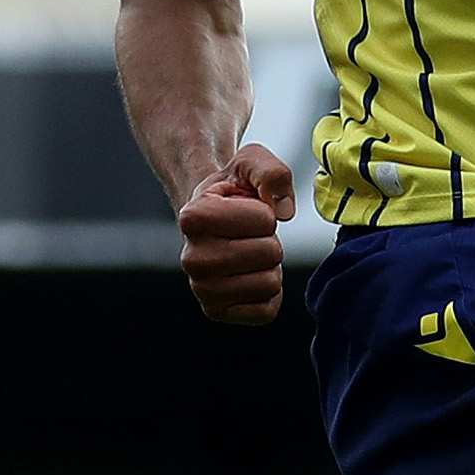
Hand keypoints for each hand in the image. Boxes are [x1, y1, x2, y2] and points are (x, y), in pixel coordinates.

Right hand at [178, 143, 296, 325]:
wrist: (211, 219)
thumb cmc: (234, 190)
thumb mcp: (252, 162)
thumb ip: (272, 172)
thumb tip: (284, 210)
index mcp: (193, 217)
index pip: (265, 220)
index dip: (265, 212)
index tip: (245, 210)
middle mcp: (191, 259)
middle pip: (270, 253)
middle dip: (269, 239)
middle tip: (247, 235)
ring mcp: (202, 290)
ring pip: (271, 283)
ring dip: (268, 266)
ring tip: (247, 252)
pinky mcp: (216, 312)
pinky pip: (267, 309)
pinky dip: (266, 292)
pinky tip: (247, 275)